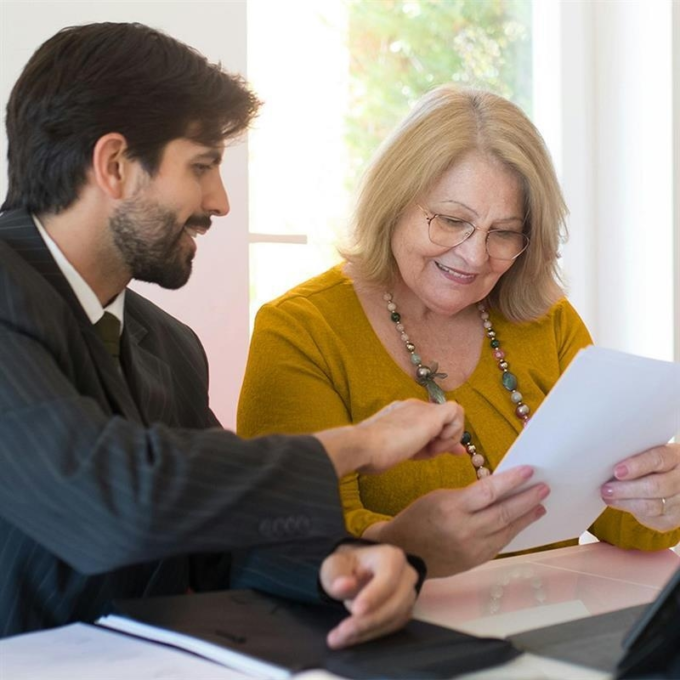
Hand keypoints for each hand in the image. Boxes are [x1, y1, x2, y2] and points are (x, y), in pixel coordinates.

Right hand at [317, 399, 464, 477]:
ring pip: (453, 416)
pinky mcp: (432, 414)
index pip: (432, 422)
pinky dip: (452, 433)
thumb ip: (422, 448)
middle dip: (442, 441)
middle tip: (427, 453)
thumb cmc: (374, 453)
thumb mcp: (401, 450)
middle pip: (443, 421)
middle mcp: (414, 406)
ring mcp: (422, 408)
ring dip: (446, 439)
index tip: (436, 451)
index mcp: (403, 413)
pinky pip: (456, 413)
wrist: (364, 446)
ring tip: (428, 451)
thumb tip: (447, 452)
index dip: (439, 438)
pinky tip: (435, 444)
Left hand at [319, 543, 417, 648]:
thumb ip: (337, 574)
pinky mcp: (404, 613)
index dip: (375, 595)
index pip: (388, 577)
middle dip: (368, 620)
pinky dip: (369, 635)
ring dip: (366, 631)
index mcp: (391, 557)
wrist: (354, 572)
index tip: (356, 610)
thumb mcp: (335, 565)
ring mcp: (408, 595)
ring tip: (339, 638)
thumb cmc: (346, 566)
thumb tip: (342, 586)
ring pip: (394, 619)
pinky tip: (350, 638)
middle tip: (342, 632)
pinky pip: (391, 628)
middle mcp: (406, 575)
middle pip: (394, 603)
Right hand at [364, 465, 548, 577]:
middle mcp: (465, 530)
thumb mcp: (439, 497)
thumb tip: (498, 489)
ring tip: (541, 506)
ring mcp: (472, 548)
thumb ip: (469, 495)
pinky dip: (513, 531)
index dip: (511, 480)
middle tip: (544, 488)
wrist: (404, 551)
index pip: (489, 491)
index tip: (529, 470)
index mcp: (452, 508)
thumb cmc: (418, 518)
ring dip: (526, 517)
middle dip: (527, 499)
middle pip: (504, 512)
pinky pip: (500, 543)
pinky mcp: (476, 560)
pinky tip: (521, 522)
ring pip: (507, 530)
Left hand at [601, 442, 679, 530]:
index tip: (617, 471)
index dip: (637, 465)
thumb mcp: (647, 453)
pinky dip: (634, 513)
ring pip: (653, 506)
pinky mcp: (676, 520)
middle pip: (656, 486)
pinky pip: (654, 520)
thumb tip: (606, 462)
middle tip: (606, 489)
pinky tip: (622, 504)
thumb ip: (633, 455)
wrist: (673, 480)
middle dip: (627, 489)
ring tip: (608, 497)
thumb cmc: (651, 463)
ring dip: (626, 503)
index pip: (658, 459)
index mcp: (675, 456)